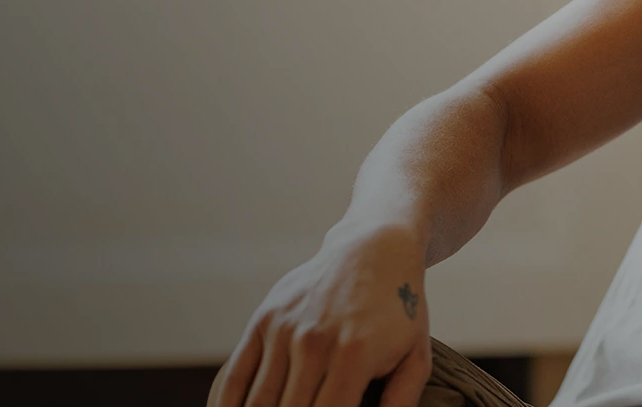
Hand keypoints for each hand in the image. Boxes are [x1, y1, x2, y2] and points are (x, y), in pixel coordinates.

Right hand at [209, 223, 432, 406]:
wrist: (372, 250)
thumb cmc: (399, 311)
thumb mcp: (416, 356)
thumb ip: (401, 402)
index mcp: (354, 357)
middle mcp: (313, 343)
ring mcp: (283, 330)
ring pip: (257, 403)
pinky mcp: (262, 321)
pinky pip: (233, 376)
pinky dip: (225, 406)